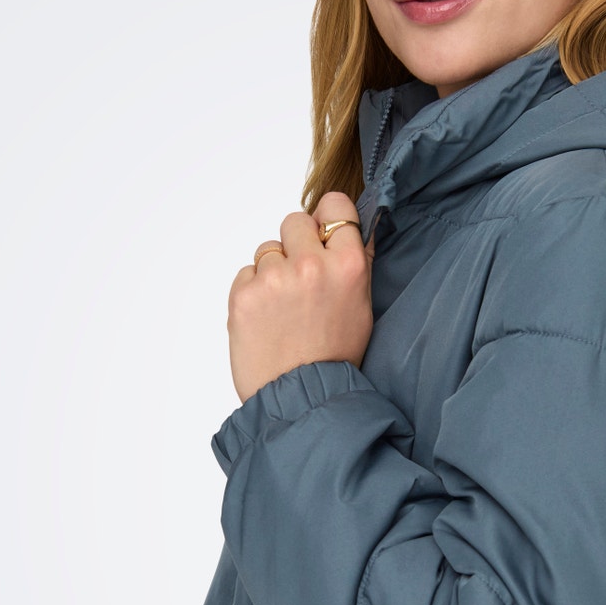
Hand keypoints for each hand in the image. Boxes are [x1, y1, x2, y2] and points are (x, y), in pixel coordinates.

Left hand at [227, 191, 374, 403]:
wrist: (301, 398)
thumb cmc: (335, 358)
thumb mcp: (362, 308)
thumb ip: (355, 264)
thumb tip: (350, 229)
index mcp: (348, 265)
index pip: (335, 206)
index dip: (327, 218)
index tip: (322, 233)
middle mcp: (311, 264)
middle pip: (295, 221)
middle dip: (296, 244)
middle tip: (300, 280)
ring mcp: (274, 278)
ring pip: (267, 250)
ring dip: (273, 271)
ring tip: (283, 309)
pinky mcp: (244, 294)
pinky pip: (246, 273)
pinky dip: (253, 291)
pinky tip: (267, 318)